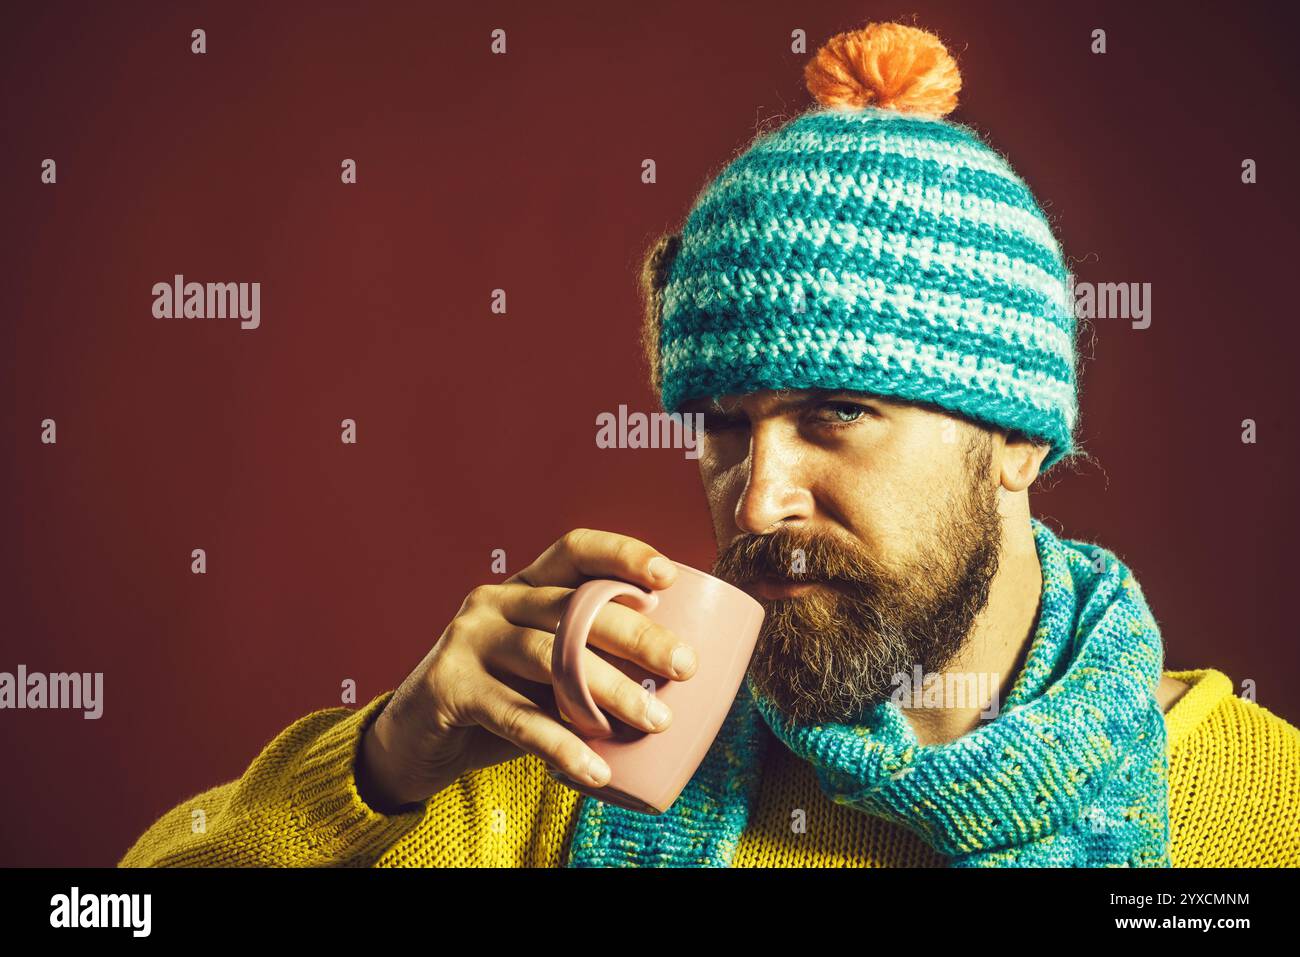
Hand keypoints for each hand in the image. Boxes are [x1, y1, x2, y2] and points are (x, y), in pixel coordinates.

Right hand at [356, 529, 697, 811]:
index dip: (622, 554)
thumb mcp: (544, 672)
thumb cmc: (500, 700)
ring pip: (550, 658)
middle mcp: (494, 601)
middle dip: (637, 634)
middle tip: (684, 666)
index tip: (669, 574)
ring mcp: (468, 640)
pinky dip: (561, 744)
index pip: (574, 551)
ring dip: (609, 690)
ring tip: (655, 719)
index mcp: (523, 587)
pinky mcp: (449, 687)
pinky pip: (516, 716)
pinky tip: (597, 769)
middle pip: (574, 607)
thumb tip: (674, 680)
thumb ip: (587, 662)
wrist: (416, 740)